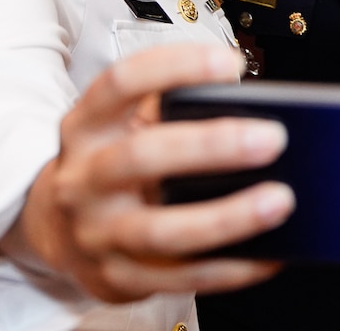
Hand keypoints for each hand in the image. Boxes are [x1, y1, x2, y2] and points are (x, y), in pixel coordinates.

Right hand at [3, 41, 293, 302]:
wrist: (58, 230)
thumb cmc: (115, 162)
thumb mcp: (124, 126)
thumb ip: (174, 110)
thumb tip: (258, 109)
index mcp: (87, 126)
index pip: (120, 83)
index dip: (173, 67)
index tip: (229, 62)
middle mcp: (84, 178)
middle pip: (141, 157)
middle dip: (210, 146)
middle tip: (272, 138)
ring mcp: (97, 233)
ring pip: (160, 230)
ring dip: (226, 217)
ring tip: (280, 200)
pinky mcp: (117, 278)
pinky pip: (179, 277)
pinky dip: (230, 268)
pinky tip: (270, 254)